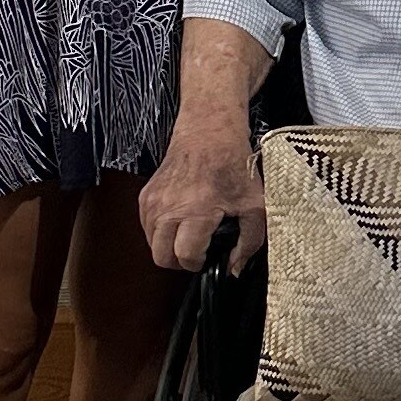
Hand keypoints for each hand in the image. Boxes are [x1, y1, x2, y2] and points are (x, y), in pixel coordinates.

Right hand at [141, 108, 263, 273]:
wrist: (209, 132)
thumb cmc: (233, 165)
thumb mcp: (255, 205)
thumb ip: (249, 242)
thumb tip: (234, 268)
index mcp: (196, 211)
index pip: (185, 257)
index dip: (199, 263)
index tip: (208, 256)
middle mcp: (169, 208)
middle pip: (162, 257)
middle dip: (180, 262)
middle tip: (196, 252)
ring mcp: (153, 202)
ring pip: (152, 244)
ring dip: (168, 247)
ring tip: (188, 236)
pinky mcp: (146, 196)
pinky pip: (146, 227)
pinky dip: (159, 232)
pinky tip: (179, 222)